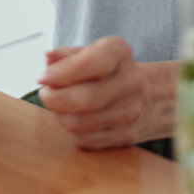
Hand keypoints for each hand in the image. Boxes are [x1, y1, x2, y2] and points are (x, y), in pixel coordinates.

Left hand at [37, 37, 166, 149]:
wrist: (151, 95)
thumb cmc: (108, 71)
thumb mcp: (92, 53)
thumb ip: (67, 55)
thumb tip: (48, 58)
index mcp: (120, 54)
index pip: (93, 62)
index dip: (62, 72)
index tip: (43, 78)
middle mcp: (130, 82)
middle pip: (83, 99)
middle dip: (54, 99)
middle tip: (46, 93)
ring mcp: (131, 112)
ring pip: (80, 123)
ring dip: (60, 116)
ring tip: (60, 106)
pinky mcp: (127, 136)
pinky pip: (85, 140)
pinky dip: (72, 131)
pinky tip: (75, 119)